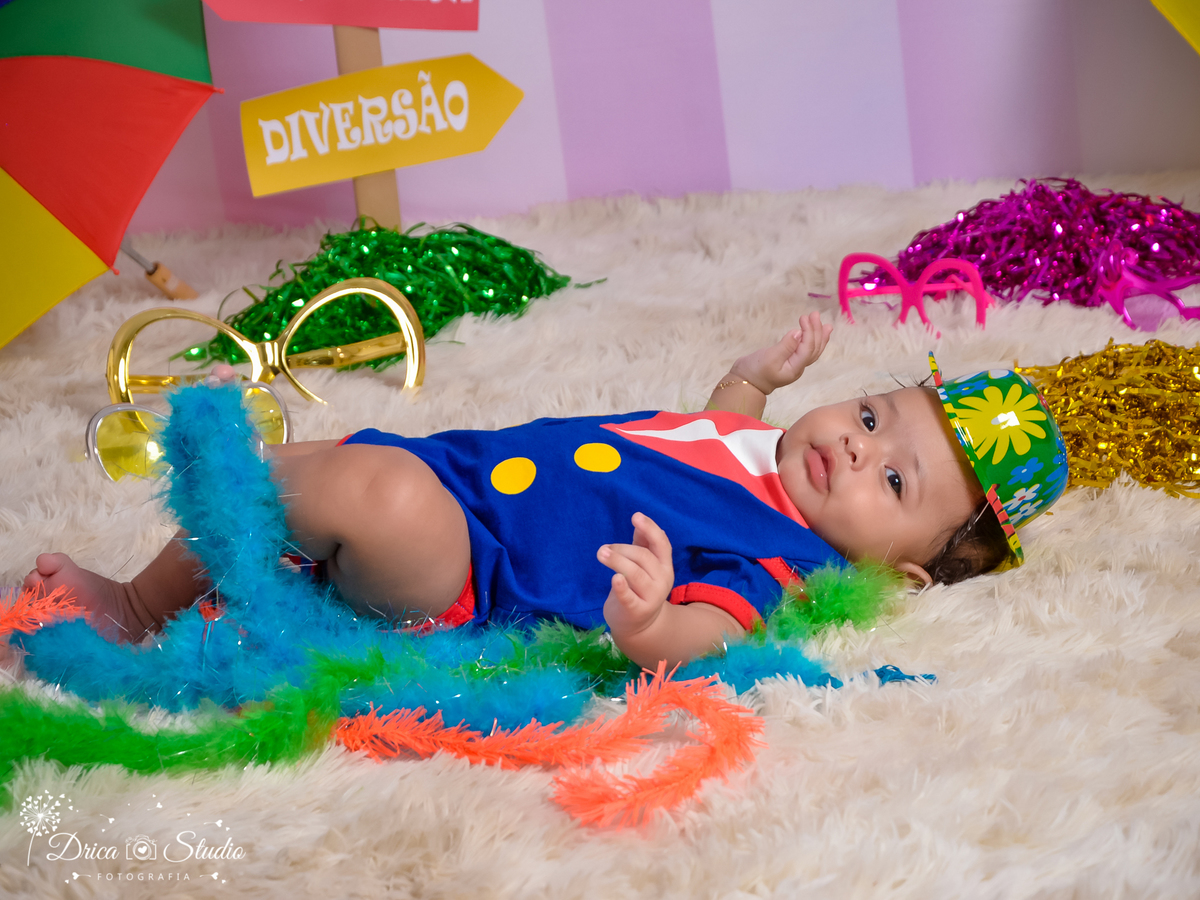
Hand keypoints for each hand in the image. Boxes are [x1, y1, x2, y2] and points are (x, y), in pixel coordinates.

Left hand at [599, 513, 673, 637]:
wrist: (639, 626)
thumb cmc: (638, 589)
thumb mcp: (644, 566)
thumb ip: (643, 544)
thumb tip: (639, 520)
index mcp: (664, 566)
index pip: (662, 544)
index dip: (650, 529)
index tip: (635, 516)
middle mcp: (662, 580)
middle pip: (644, 557)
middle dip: (622, 549)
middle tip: (603, 549)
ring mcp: (651, 597)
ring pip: (636, 573)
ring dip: (617, 561)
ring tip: (601, 553)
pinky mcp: (636, 611)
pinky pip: (629, 597)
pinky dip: (622, 587)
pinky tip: (615, 578)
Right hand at [730, 311, 832, 394]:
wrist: (745, 383)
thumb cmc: (755, 371)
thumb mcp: (769, 358)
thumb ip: (786, 346)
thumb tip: (799, 333)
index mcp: (795, 368)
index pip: (808, 348)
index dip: (809, 332)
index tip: (804, 317)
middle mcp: (798, 368)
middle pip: (814, 349)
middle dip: (817, 331)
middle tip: (815, 314)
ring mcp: (794, 365)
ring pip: (812, 351)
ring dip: (819, 337)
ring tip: (826, 325)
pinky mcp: (788, 361)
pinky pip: (805, 351)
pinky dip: (811, 341)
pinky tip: (811, 335)